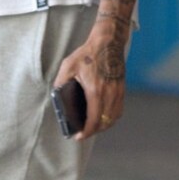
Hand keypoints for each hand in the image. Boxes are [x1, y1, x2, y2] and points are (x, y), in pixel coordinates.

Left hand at [53, 20, 126, 139]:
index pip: (94, 120)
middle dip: (94, 131)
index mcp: (95, 91)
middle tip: (84, 132)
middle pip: (104, 122)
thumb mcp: (68, 66)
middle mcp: (109, 94)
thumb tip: (56, 96)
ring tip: (93, 127)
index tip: (79, 136)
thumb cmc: (88, 54)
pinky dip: (112, 117)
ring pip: (113, 118)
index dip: (87, 132)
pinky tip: (104, 117)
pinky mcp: (122, 89)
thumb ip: (61, 82)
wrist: (108, 43)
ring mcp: (117, 92)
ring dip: (104, 125)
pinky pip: (119, 110)